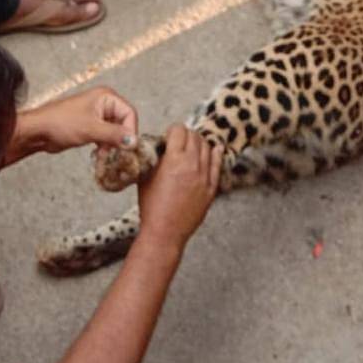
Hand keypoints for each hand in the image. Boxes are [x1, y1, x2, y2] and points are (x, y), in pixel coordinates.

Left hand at [22, 87, 138, 153]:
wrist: (38, 131)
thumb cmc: (60, 123)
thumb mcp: (91, 129)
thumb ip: (114, 135)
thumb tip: (134, 141)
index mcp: (106, 97)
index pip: (129, 113)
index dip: (130, 131)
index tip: (129, 147)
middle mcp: (104, 104)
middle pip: (124, 123)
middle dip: (121, 140)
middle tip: (119, 155)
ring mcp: (97, 116)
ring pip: (115, 133)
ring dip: (113, 146)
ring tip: (106, 157)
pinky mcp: (91, 127)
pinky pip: (106, 138)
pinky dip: (105, 148)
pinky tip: (100, 157)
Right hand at [137, 125, 221, 253]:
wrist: (164, 233)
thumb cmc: (151, 207)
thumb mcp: (146, 175)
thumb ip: (154, 157)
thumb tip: (161, 145)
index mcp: (174, 159)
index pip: (178, 130)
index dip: (171, 131)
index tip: (168, 136)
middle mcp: (192, 165)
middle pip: (194, 136)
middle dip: (185, 135)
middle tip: (178, 141)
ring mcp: (204, 177)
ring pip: (206, 147)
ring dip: (198, 143)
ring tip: (191, 147)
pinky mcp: (211, 189)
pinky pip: (217, 165)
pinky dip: (216, 154)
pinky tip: (216, 149)